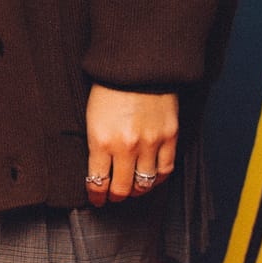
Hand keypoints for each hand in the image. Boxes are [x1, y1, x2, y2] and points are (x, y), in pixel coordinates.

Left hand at [85, 83, 176, 205]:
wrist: (138, 63)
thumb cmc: (110, 86)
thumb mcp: (91, 117)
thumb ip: (96, 145)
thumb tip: (98, 170)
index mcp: (101, 141)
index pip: (97, 182)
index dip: (96, 196)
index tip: (96, 199)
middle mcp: (126, 147)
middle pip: (122, 189)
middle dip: (115, 197)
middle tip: (113, 196)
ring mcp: (150, 143)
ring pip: (145, 184)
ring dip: (137, 190)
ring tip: (132, 188)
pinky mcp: (170, 136)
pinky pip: (166, 169)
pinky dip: (158, 179)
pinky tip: (152, 177)